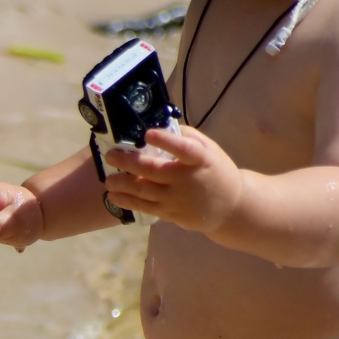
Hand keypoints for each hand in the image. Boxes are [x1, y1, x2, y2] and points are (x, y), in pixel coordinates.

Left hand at [103, 124, 243, 232]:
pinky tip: (114, 195)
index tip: (148, 134)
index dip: (166, 141)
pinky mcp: (171, 214)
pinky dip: (127, 201)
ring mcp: (177, 199)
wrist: (230, 207)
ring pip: (144, 192)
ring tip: (108, 179)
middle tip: (110, 156)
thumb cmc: (215, 170)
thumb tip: (161, 125)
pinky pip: (145, 207)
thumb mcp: (210, 149)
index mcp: (200, 160)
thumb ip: (187, 137)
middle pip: (153, 171)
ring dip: (122, 185)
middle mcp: (187, 180)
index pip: (184, 149)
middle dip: (128, 163)